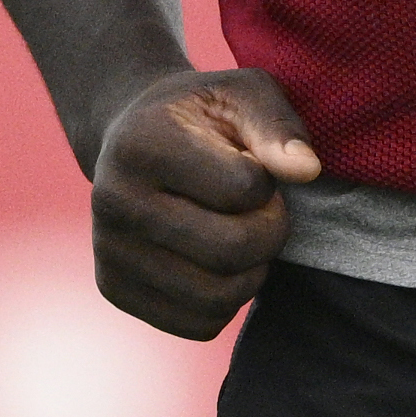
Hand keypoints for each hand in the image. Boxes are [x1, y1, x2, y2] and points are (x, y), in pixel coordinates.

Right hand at [89, 66, 321, 338]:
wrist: (131, 139)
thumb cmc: (199, 114)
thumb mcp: (241, 93)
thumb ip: (277, 125)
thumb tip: (307, 170)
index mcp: (141, 143)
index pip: (242, 187)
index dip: (268, 181)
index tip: (255, 166)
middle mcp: (112, 200)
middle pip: (230, 250)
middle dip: (270, 232)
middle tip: (266, 210)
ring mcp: (108, 250)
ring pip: (217, 298)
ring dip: (253, 272)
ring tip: (245, 234)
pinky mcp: (113, 289)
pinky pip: (198, 324)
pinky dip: (227, 300)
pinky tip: (219, 263)